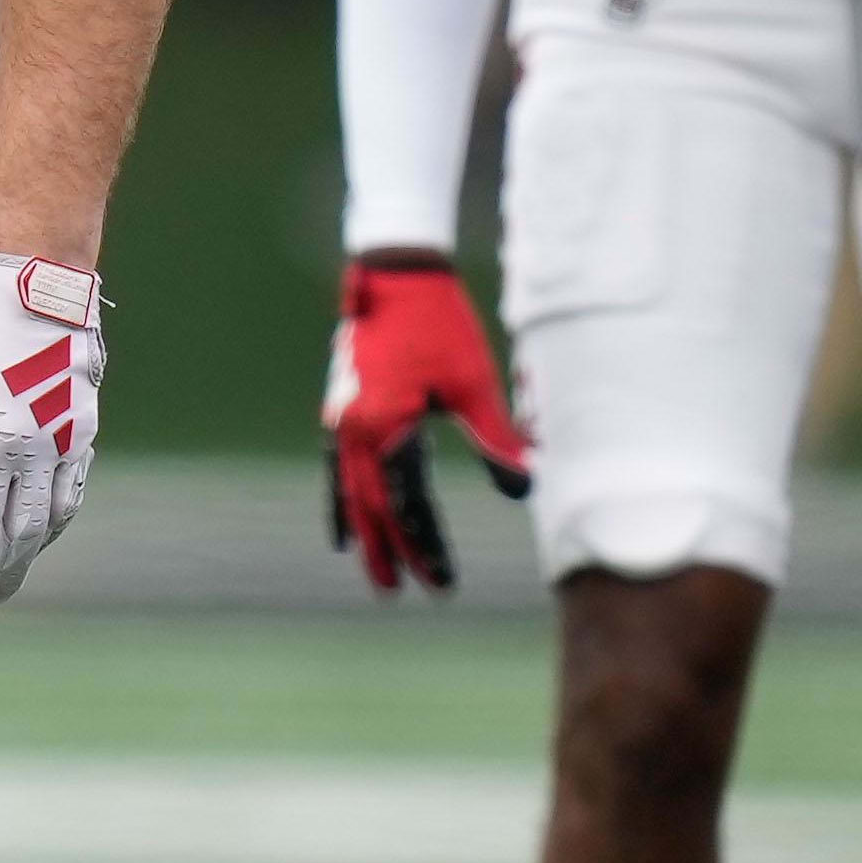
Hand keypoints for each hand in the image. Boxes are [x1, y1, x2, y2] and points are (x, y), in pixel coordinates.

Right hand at [319, 252, 529, 595]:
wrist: (397, 270)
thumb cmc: (441, 322)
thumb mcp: (474, 383)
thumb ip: (494, 439)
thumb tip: (524, 487)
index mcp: (383, 425)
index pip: (403, 504)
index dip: (422, 546)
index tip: (441, 581)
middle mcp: (353, 427)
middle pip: (370, 505)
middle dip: (388, 549)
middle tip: (399, 592)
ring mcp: (341, 416)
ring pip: (347, 489)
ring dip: (362, 531)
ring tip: (370, 570)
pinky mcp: (343, 405)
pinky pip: (336, 466)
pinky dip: (339, 499)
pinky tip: (343, 526)